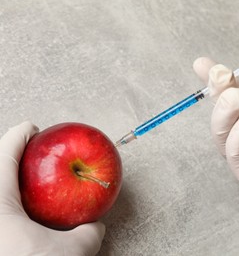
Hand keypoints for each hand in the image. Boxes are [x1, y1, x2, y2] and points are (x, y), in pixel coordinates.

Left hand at [0, 122, 104, 255]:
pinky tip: (25, 215)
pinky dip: (12, 204)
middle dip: (16, 156)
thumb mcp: (66, 254)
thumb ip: (88, 236)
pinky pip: (2, 208)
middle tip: (37, 154)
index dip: (22, 134)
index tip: (34, 127)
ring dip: (12, 181)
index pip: (7, 151)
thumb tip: (96, 228)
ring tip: (33, 182)